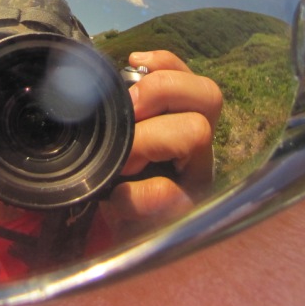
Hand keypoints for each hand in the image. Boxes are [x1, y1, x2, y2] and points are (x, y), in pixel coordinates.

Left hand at [104, 50, 221, 234]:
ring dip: (149, 137)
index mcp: (183, 122)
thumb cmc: (114, 185)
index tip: (131, 62)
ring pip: (198, 131)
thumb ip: (116, 112)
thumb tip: (94, 76)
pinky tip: (117, 198)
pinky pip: (167, 192)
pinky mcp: (184, 214)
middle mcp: (200, 148)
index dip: (166, 64)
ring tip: (123, 159)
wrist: (113, 244)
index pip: (193, 77)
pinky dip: (134, 193)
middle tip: (129, 111)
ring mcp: (198, 179)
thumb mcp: (114, 142)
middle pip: (209, 94)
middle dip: (161, 91)